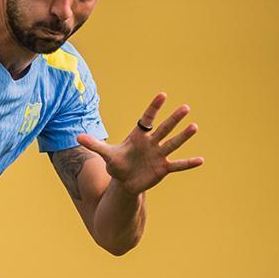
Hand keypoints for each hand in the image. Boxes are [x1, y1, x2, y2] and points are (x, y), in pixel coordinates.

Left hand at [77, 93, 203, 194]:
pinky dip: (188, 163)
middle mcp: (152, 143)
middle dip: (174, 119)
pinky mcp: (163, 169)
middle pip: (164, 128)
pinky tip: (201, 160)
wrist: (124, 181)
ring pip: (173, 144)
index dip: (154, 108)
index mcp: (139, 136)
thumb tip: (77, 137)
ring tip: (195, 126)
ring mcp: (159, 155)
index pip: (147, 119)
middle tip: (185, 107)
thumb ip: (94, 144)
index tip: (162, 95)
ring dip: (183, 136)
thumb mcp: (106, 154)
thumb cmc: (117, 164)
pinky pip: (178, 165)